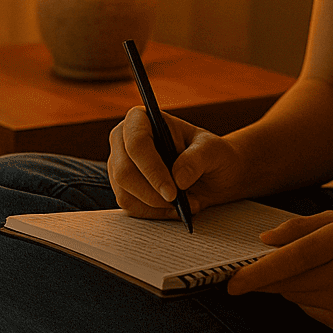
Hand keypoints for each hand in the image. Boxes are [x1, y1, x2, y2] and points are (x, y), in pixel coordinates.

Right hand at [107, 106, 245, 218]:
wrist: (212, 173)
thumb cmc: (210, 153)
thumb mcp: (212, 149)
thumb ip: (197, 158)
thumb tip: (178, 179)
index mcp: (142, 119)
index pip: (136, 142)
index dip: (151, 168)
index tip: (172, 192)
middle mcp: (123, 140)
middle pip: (124, 171)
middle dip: (152, 194)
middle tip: (179, 203)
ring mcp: (119, 166)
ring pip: (125, 193)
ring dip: (156, 206)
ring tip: (186, 203)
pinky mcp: (123, 188)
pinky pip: (130, 208)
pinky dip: (154, 213)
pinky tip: (175, 209)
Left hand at [226, 212, 332, 332]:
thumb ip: (300, 228)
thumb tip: (264, 242)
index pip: (292, 260)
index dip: (257, 272)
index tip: (232, 282)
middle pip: (287, 283)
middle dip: (266, 277)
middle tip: (254, 270)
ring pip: (295, 298)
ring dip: (290, 286)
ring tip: (314, 270)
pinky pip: (309, 310)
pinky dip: (308, 298)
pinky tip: (328, 286)